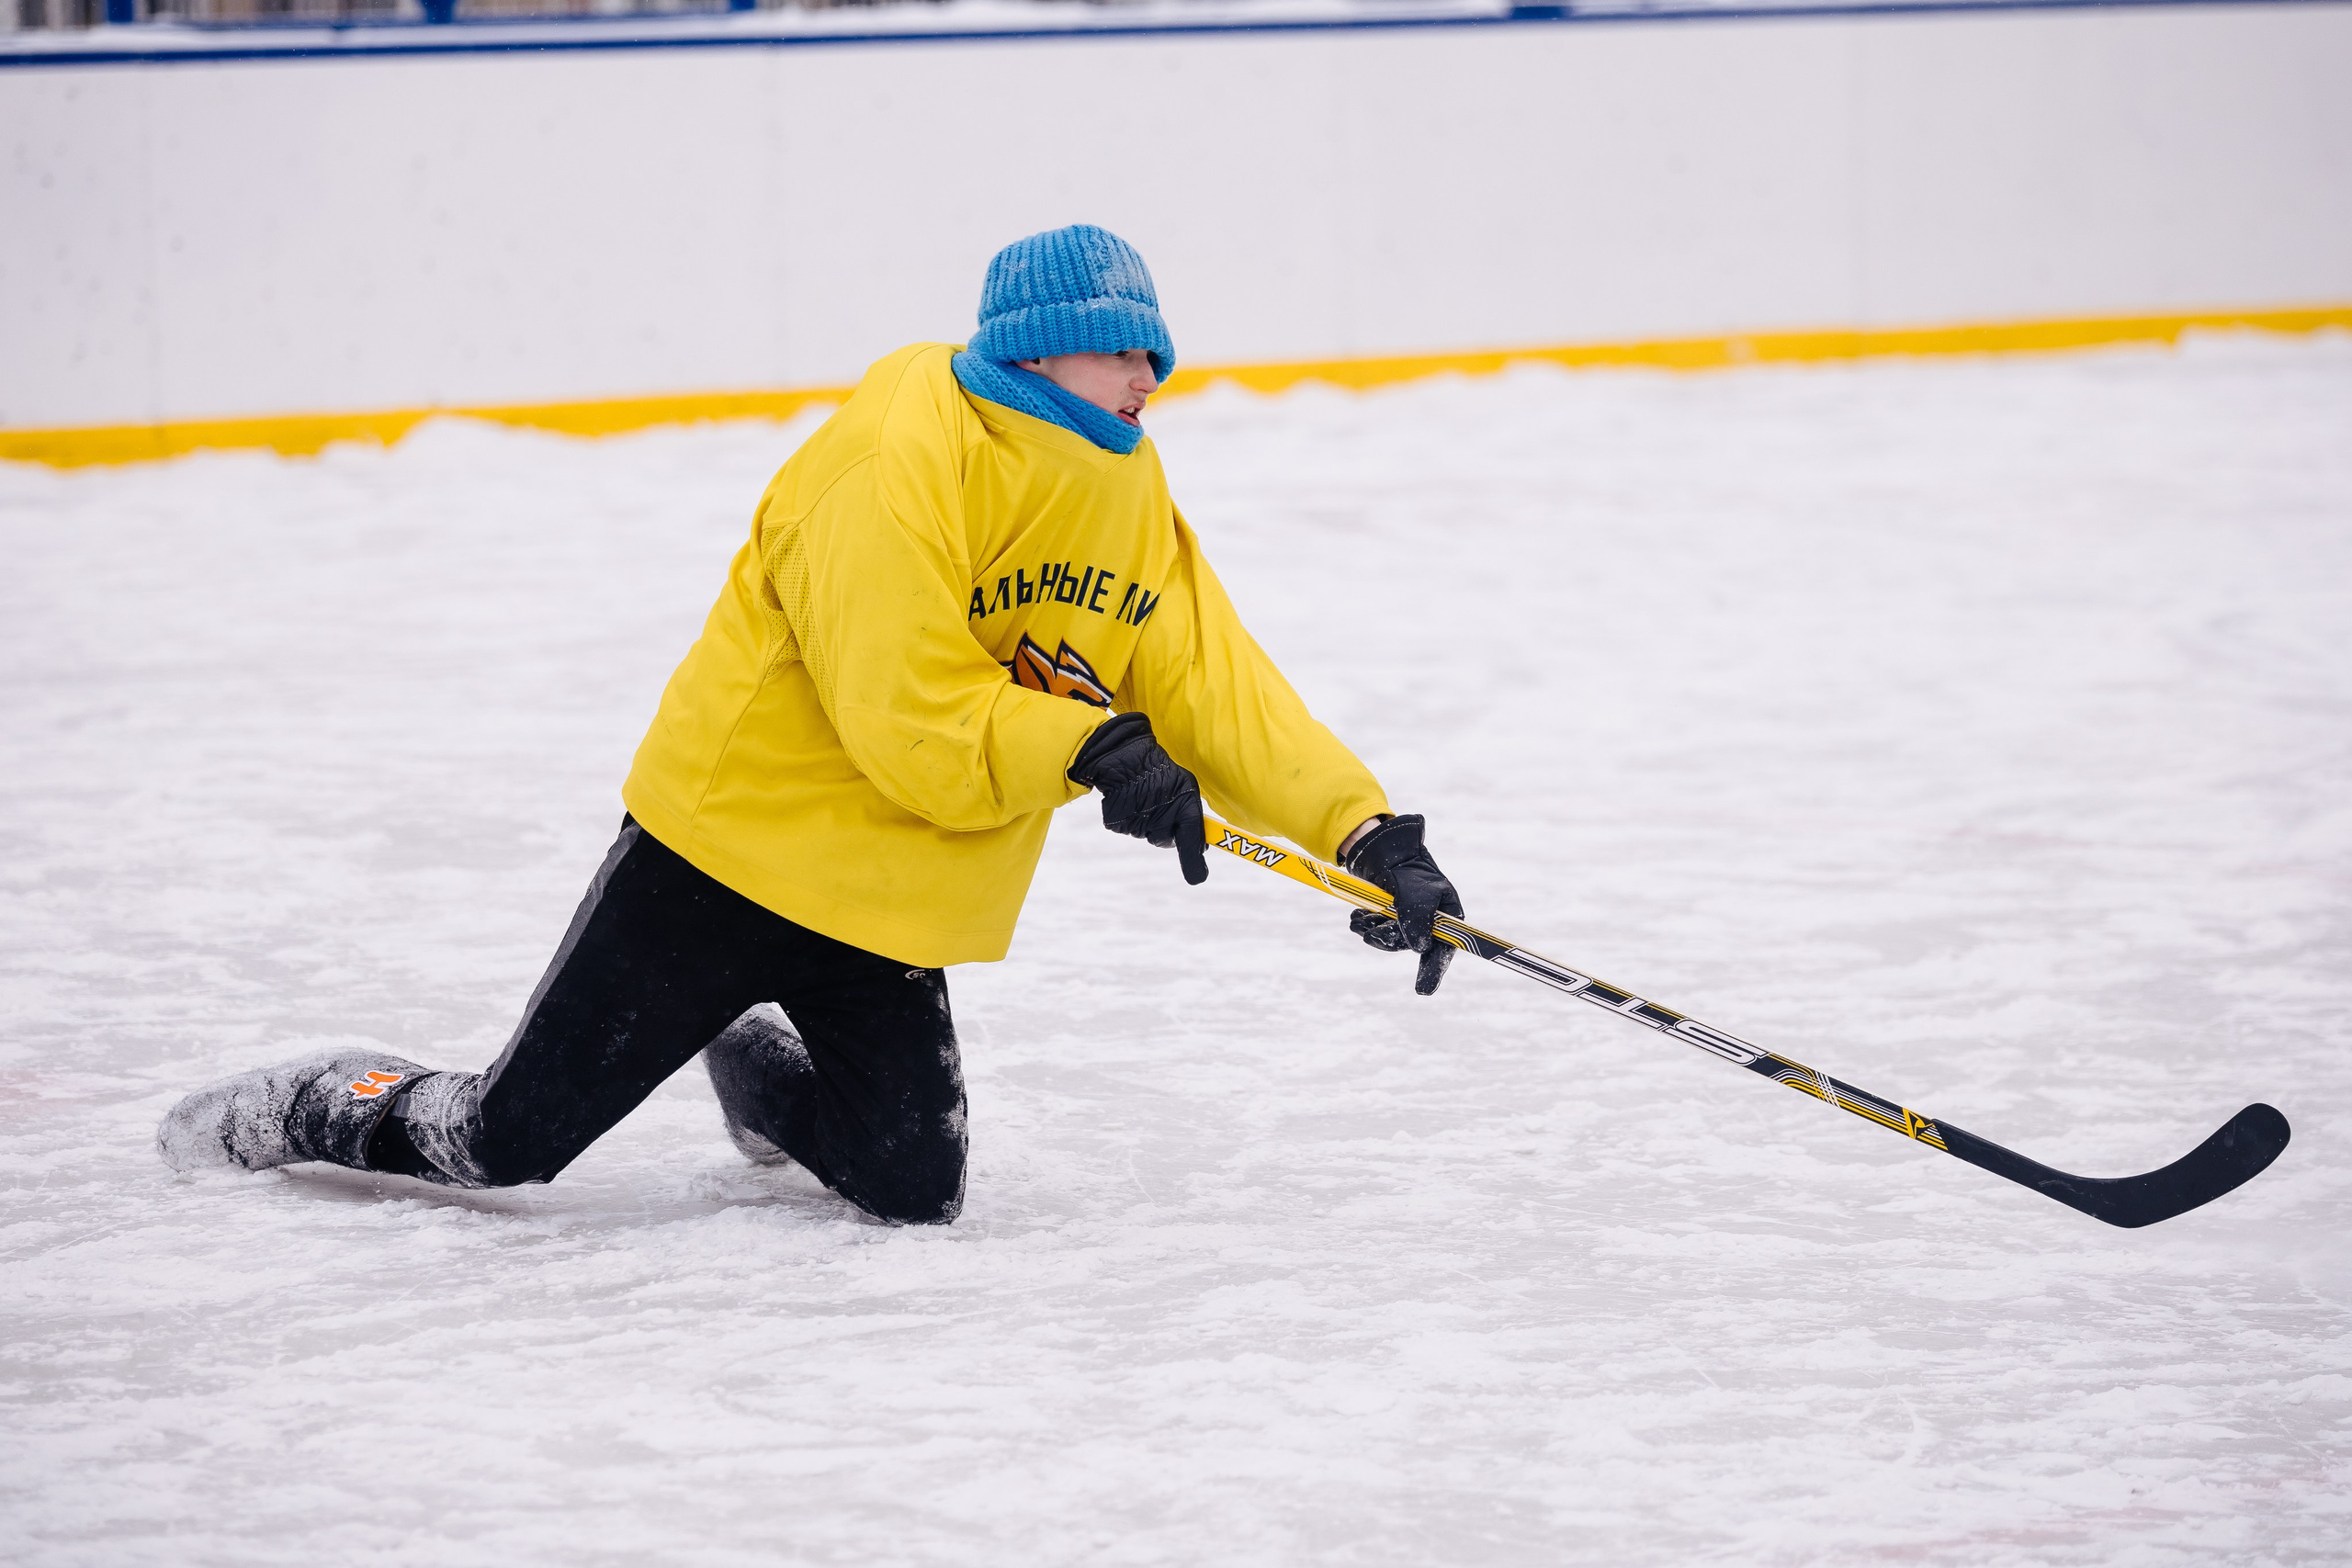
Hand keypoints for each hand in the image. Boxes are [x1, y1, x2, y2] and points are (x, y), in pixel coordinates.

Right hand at [1067, 712, 1207, 884]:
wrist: (1126, 757)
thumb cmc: (1162, 772)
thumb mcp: (1186, 787)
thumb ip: (1193, 817)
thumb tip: (1199, 846)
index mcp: (1184, 810)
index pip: (1191, 842)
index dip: (1194, 862)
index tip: (1199, 878)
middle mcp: (1162, 821)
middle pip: (1165, 840)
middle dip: (1166, 828)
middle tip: (1162, 805)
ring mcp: (1139, 825)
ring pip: (1147, 833)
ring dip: (1147, 820)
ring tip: (1144, 796)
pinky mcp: (1119, 825)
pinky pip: (1129, 828)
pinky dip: (1130, 817)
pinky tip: (1131, 799)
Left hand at [1343, 814, 1462, 994]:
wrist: (1384, 848)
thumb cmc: (1409, 869)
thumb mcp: (1417, 894)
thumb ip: (1418, 920)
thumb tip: (1419, 949)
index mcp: (1448, 916)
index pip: (1443, 950)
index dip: (1433, 971)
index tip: (1422, 991)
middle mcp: (1431, 921)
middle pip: (1412, 946)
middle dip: (1388, 941)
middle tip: (1370, 935)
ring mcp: (1411, 919)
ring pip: (1393, 940)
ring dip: (1373, 933)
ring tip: (1358, 920)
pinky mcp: (1393, 916)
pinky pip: (1381, 931)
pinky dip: (1368, 926)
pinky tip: (1357, 918)